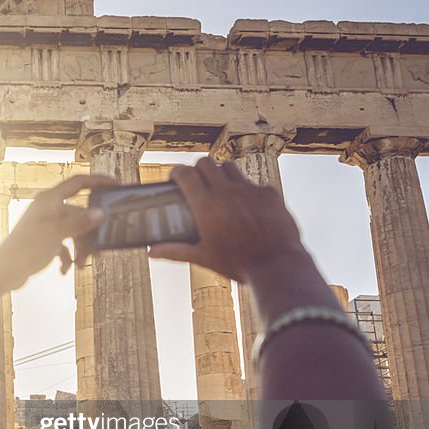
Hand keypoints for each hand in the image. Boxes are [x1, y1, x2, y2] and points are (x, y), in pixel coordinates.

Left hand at [0, 175, 112, 289]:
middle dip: (89, 233)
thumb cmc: (27, 247)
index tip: (115, 185)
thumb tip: (99, 213)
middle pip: (78, 214)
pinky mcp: (42, 239)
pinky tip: (65, 270)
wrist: (5, 270)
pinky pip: (62, 244)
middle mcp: (47, 208)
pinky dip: (66, 256)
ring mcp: (45, 224)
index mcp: (50, 199)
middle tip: (99, 250)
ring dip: (79, 248)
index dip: (98, 181)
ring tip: (81, 265)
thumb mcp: (59, 232)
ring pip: (72, 231)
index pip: (78, 182)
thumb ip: (80, 221)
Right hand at [148, 158, 306, 282]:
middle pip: (205, 162)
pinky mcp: (269, 193)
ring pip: (229, 167)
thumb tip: (151, 251)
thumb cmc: (237, 263)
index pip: (185, 174)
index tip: (175, 176)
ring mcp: (249, 190)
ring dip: (220, 173)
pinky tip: (246, 206)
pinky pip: (252, 183)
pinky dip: (245, 190)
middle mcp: (227, 192)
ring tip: (220, 189)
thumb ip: (175, 250)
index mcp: (206, 206)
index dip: (177, 172)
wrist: (276, 265)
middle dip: (197, 169)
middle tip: (196, 181)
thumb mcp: (202, 257)